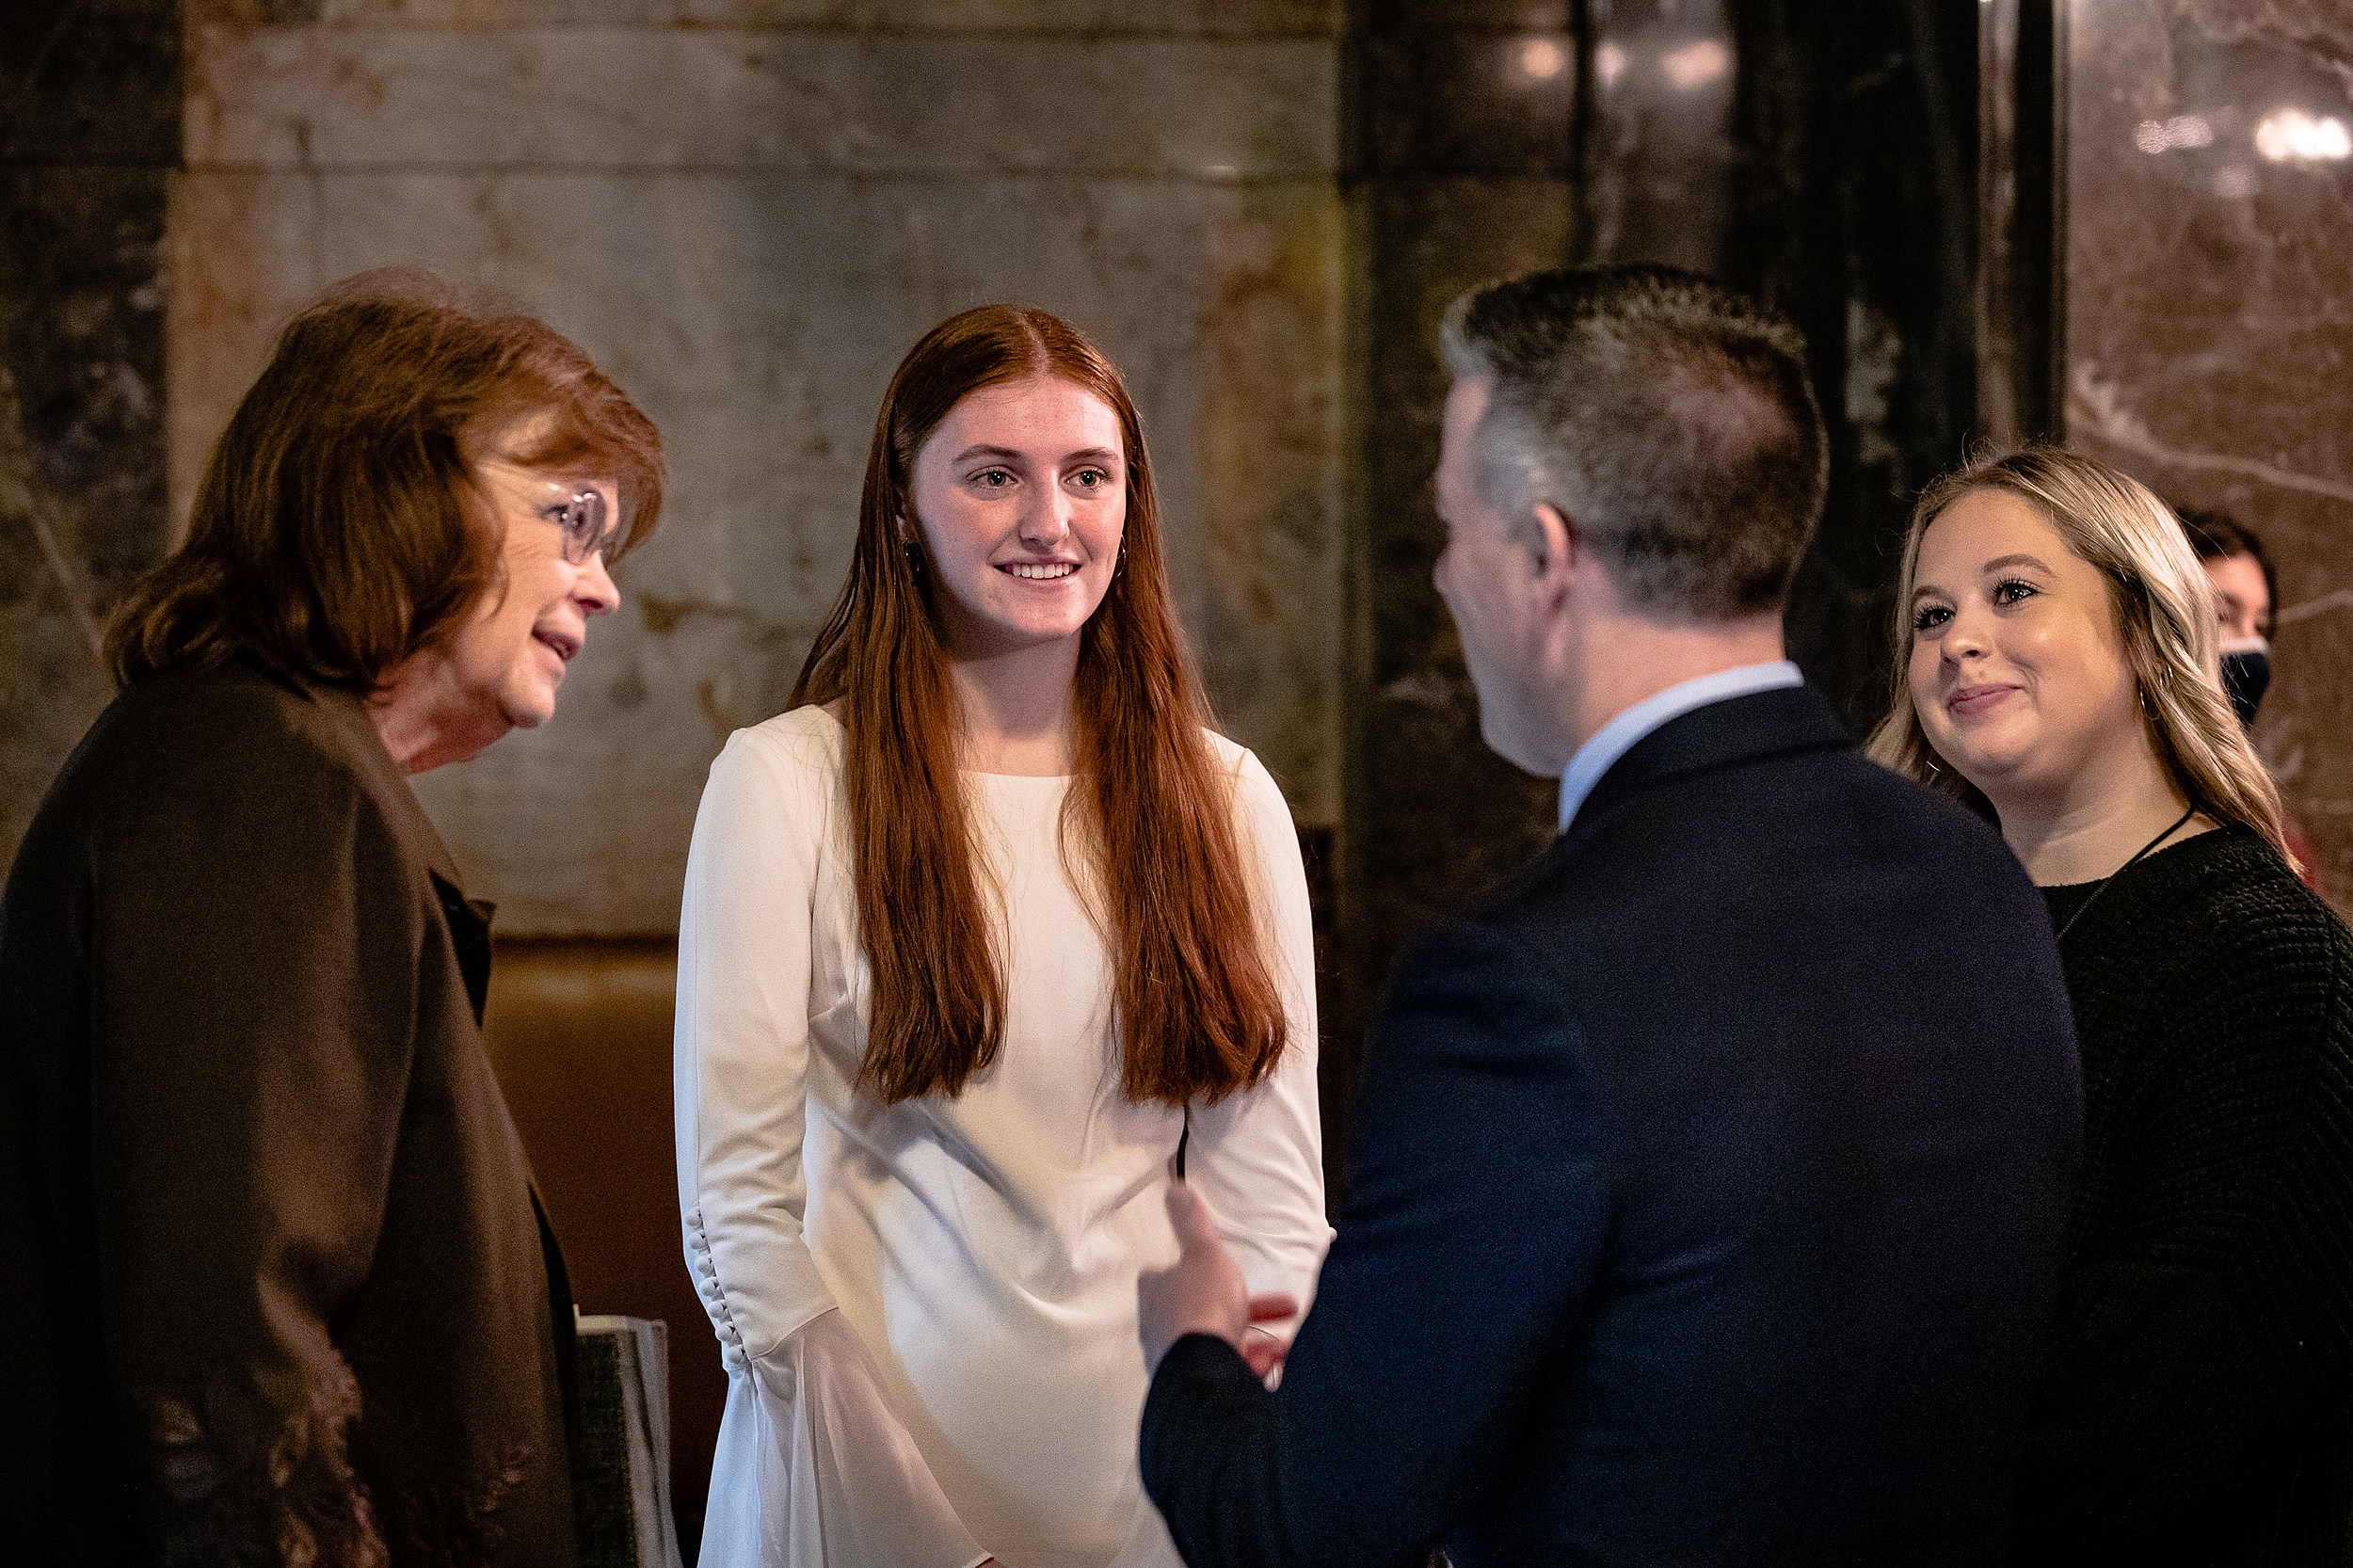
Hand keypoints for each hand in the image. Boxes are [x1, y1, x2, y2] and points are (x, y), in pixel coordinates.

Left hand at [1138, 1180, 1298, 1374]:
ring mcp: (1177, 1357)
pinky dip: (1254, 1363)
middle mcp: (1160, 1326)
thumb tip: (1173, 1189)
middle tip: (1275, 1304)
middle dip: (1242, 1307)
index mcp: (1156, 1290)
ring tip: (1281, 1339)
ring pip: (1218, 1341)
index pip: (1166, 1272)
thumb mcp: (1203, 1251)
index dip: (1195, 1268)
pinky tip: (1276, 1359)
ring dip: (1254, 1338)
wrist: (1206, 1370)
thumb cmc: (1201, 1307)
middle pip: (1203, 1309)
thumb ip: (1191, 1223)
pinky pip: (1228, 1369)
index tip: (1221, 1267)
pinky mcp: (1198, 1382)